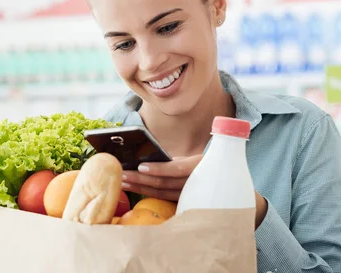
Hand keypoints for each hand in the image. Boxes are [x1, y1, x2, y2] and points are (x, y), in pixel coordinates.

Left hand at [120, 155, 268, 228]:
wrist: (236, 190)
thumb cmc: (215, 165)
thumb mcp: (207, 155)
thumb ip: (184, 155)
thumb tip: (150, 153)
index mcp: (204, 166)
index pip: (179, 169)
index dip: (160, 169)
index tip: (142, 167)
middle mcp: (197, 183)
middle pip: (165, 184)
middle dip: (141, 180)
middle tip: (121, 174)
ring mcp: (191, 196)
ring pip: (161, 194)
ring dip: (140, 188)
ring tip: (122, 181)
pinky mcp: (185, 203)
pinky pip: (163, 198)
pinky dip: (147, 193)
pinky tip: (132, 188)